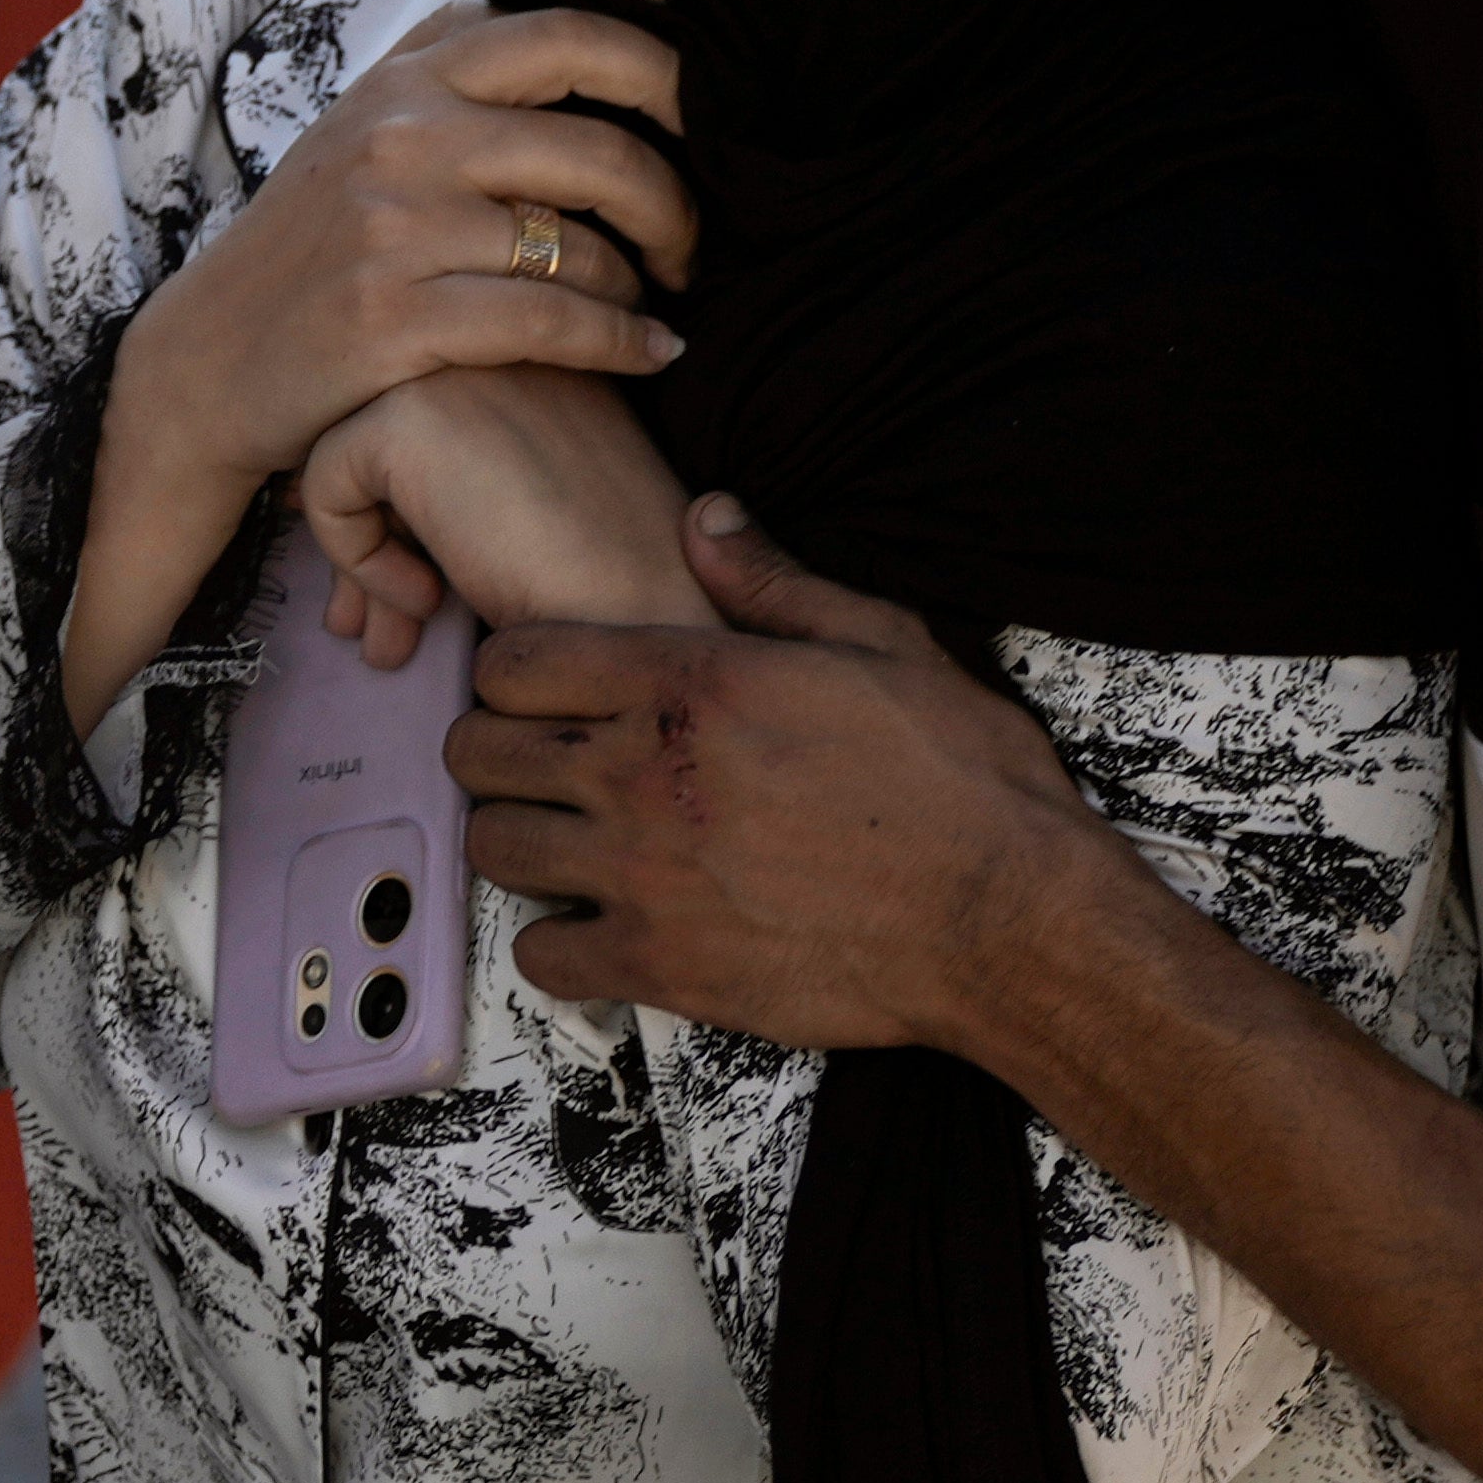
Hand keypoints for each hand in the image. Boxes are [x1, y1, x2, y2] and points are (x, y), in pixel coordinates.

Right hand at [111, 5, 699, 497]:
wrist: (206, 357)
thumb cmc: (311, 244)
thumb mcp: (360, 128)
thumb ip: (448, 73)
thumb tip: (557, 27)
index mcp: (407, 79)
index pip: (567, 38)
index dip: (662, 74)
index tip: (703, 123)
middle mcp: (402, 138)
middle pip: (600, 152)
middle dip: (675, 206)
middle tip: (692, 246)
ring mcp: (393, 228)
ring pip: (583, 247)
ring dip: (641, 285)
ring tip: (653, 304)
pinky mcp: (394, 318)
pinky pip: (551, 322)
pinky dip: (621, 342)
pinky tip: (650, 353)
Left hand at [301, 365, 703, 658]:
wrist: (644, 612)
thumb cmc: (610, 580)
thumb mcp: (524, 507)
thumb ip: (451, 491)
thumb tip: (334, 535)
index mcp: (532, 345)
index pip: (419, 406)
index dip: (404, 506)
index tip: (423, 583)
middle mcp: (489, 333)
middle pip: (373, 424)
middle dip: (369, 533)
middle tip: (392, 621)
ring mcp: (448, 363)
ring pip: (337, 445)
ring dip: (358, 553)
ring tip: (404, 630)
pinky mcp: (408, 416)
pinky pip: (326, 483)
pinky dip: (355, 559)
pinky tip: (423, 600)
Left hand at [451, 502, 1108, 1050]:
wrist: (1006, 916)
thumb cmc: (962, 778)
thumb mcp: (884, 643)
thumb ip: (773, 580)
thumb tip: (705, 514)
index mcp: (690, 682)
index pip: (510, 661)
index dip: (515, 669)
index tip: (548, 688)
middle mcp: (643, 773)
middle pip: (477, 751)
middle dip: (498, 747)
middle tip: (546, 761)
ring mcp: (643, 876)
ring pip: (494, 848)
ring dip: (520, 837)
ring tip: (570, 838)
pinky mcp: (661, 968)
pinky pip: (540, 958)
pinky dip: (561, 942)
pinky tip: (606, 924)